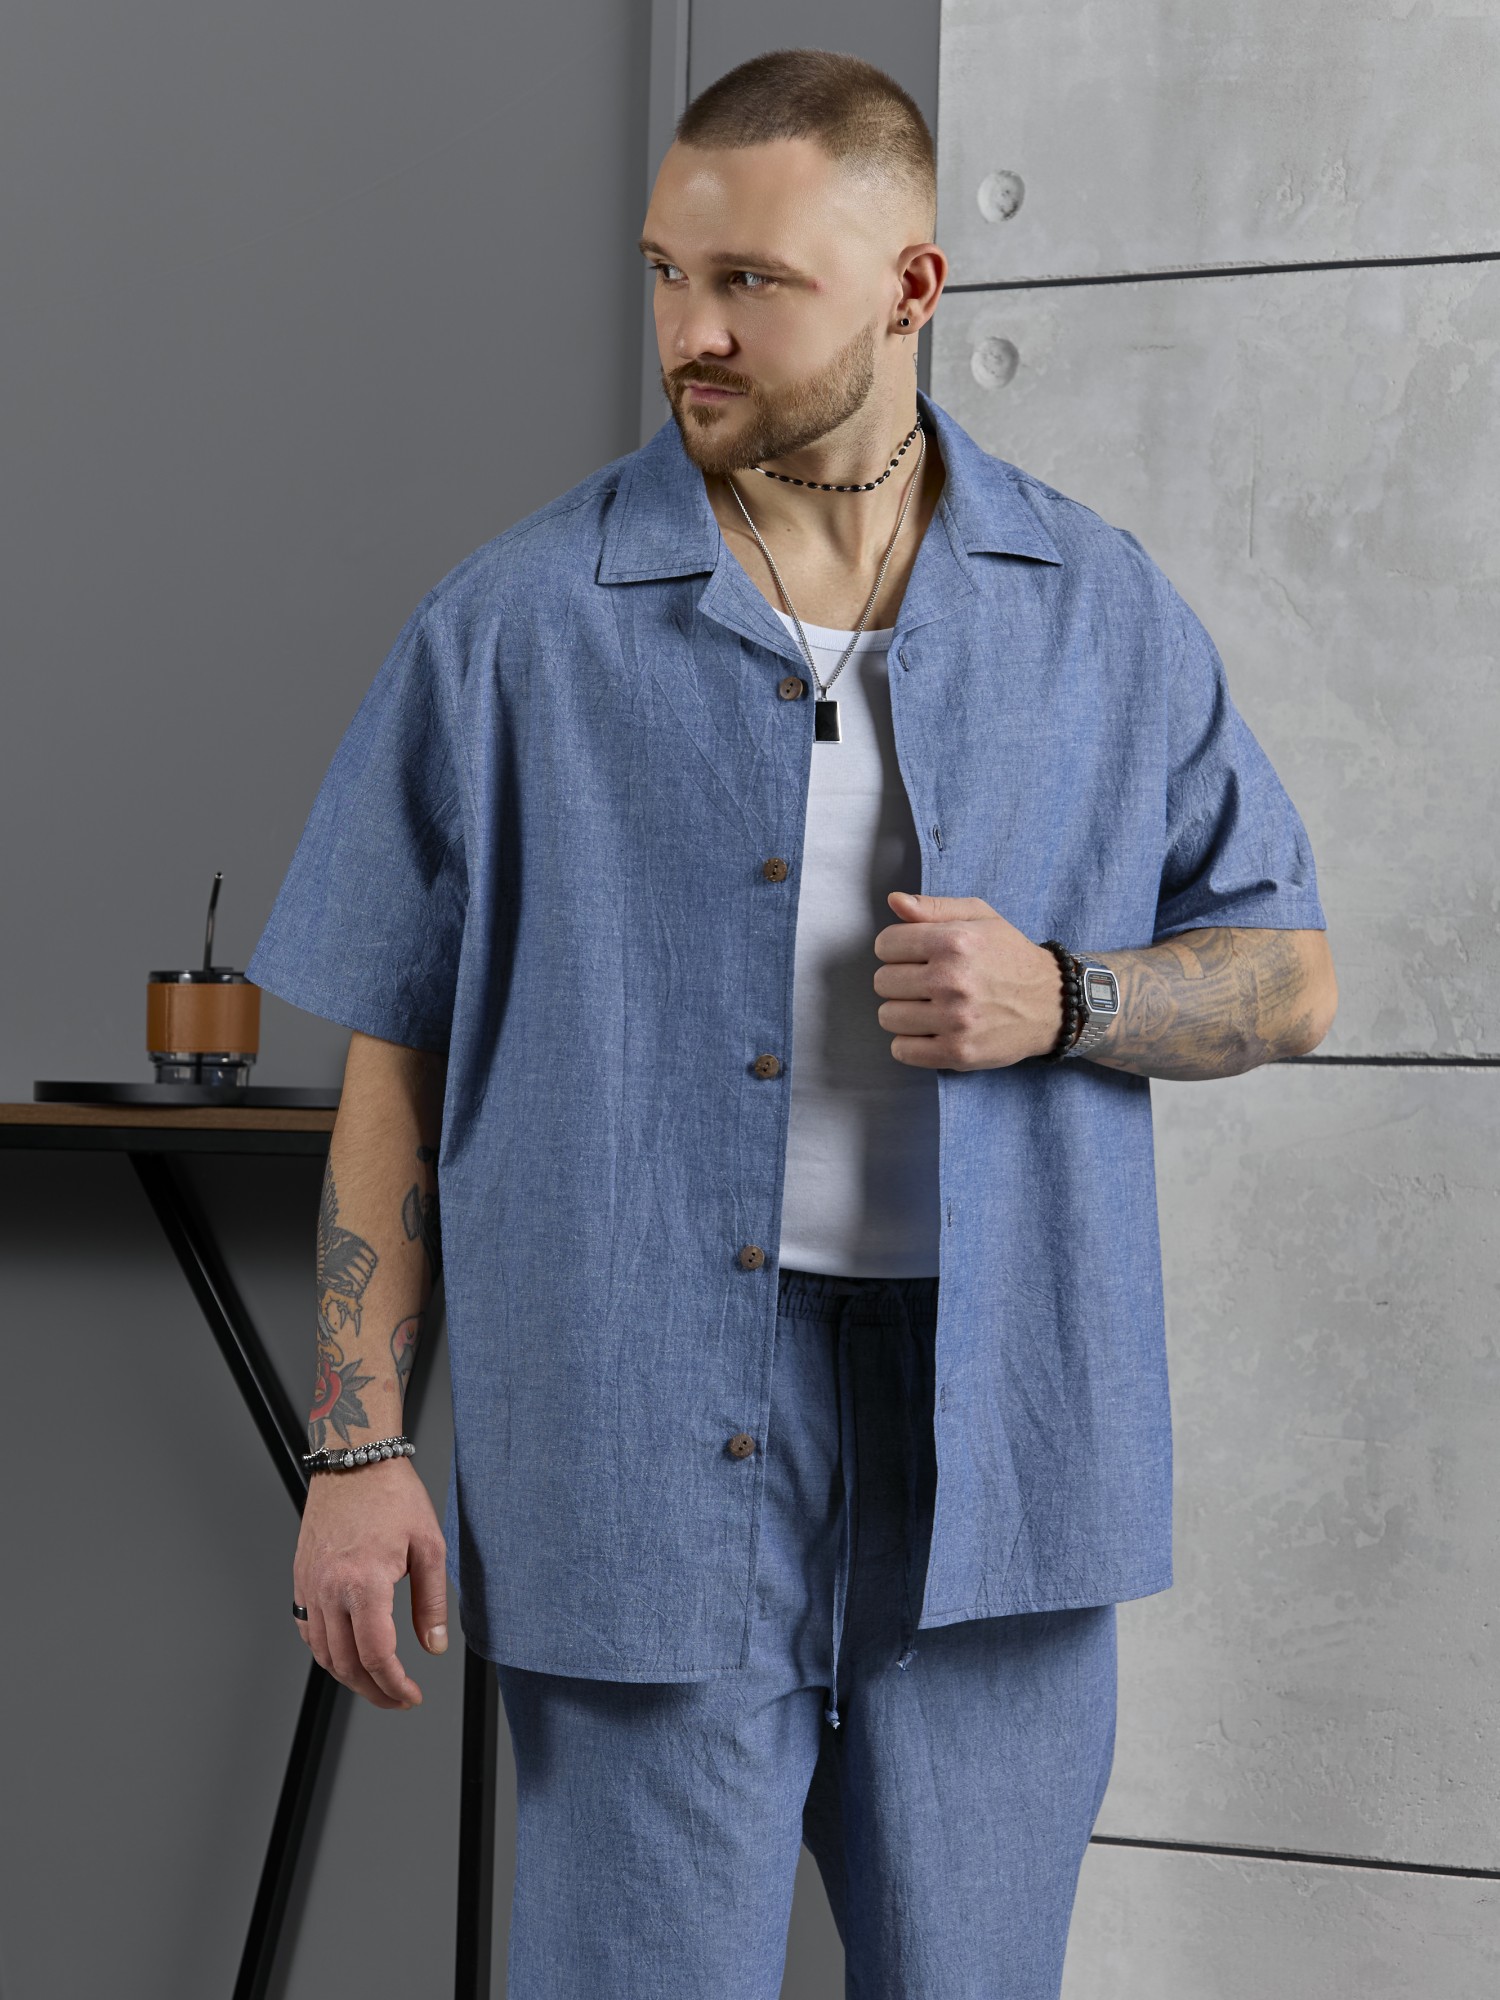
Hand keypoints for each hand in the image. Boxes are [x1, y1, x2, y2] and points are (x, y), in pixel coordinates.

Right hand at [292, 1455, 448, 1708]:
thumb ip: (431, 1602)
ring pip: (322, 1653)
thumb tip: (434, 1644)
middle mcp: (328, 1589)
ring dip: (348, 1676)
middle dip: (373, 1690)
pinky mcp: (300, 1578)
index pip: (376, 1655)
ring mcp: (309, 1585)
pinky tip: (346, 1653)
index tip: (411, 1695)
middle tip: (396, 1698)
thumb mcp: (429, 1545)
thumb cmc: (391, 1495)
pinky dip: (325, 1651)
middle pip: (345, 1664)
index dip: (395, 1685)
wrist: (354, 1461)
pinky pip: (307, 1630)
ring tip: (376, 1682)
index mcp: (363, 1582)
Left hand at [873, 890, 1062, 1068]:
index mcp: (954, 942)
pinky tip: (930, 1031)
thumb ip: (933, 907)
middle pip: (882, 982)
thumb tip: (894, 901)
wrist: (1052, 1003)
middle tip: (926, 983)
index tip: (916, 956)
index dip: (897, 949)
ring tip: (928, 1007)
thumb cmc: (1010, 956)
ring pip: (888, 1016)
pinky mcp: (958, 1052)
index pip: (886, 944)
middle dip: (899, 980)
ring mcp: (955, 1020)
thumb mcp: (979, 917)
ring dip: (903, 1012)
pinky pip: (902, 1050)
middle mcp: (952, 980)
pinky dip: (909, 1043)